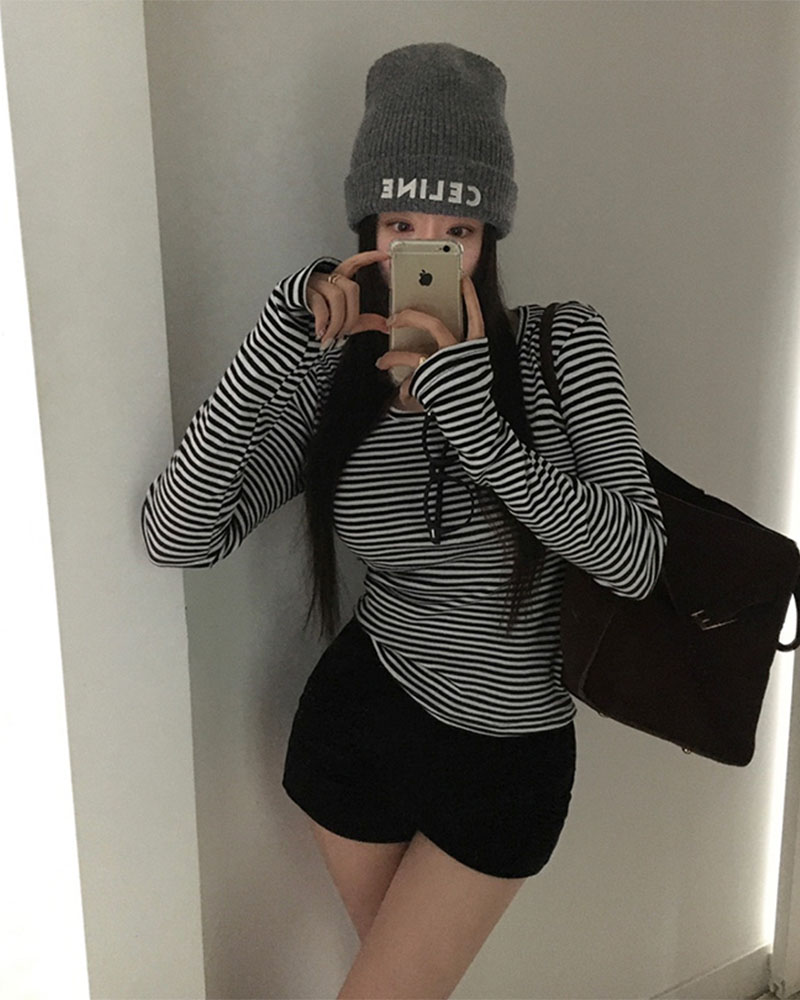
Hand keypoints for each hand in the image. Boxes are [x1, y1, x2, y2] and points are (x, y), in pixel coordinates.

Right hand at [307, 250, 390, 348]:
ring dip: (336, 322)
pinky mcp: (301, 292)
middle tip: (344, 332)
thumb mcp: (343, 321)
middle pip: (350, 288)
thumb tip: (385, 325)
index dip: (368, 257)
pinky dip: (323, 322)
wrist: (288, 329)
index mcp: (337, 281)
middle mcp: (326, 278)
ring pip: (336, 297)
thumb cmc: (315, 320)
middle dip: (350, 316)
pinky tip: (321, 331)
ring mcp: (313, 283)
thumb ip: (364, 320)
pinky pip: (319, 304)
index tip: (384, 255)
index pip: (354, 264)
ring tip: (331, 336)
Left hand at [375, 275, 484, 406]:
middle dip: (409, 317)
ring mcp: (446, 364)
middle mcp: (462, 351)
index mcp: (475, 346)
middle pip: (432, 323)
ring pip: (413, 350)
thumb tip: (427, 334)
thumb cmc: (466, 393)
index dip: (469, 296)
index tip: (462, 279)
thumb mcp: (466, 367)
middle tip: (391, 317)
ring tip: (382, 357)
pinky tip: (395, 382)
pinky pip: (409, 373)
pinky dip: (401, 378)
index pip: (475, 315)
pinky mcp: (431, 379)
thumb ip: (454, 349)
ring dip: (393, 351)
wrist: (471, 420)